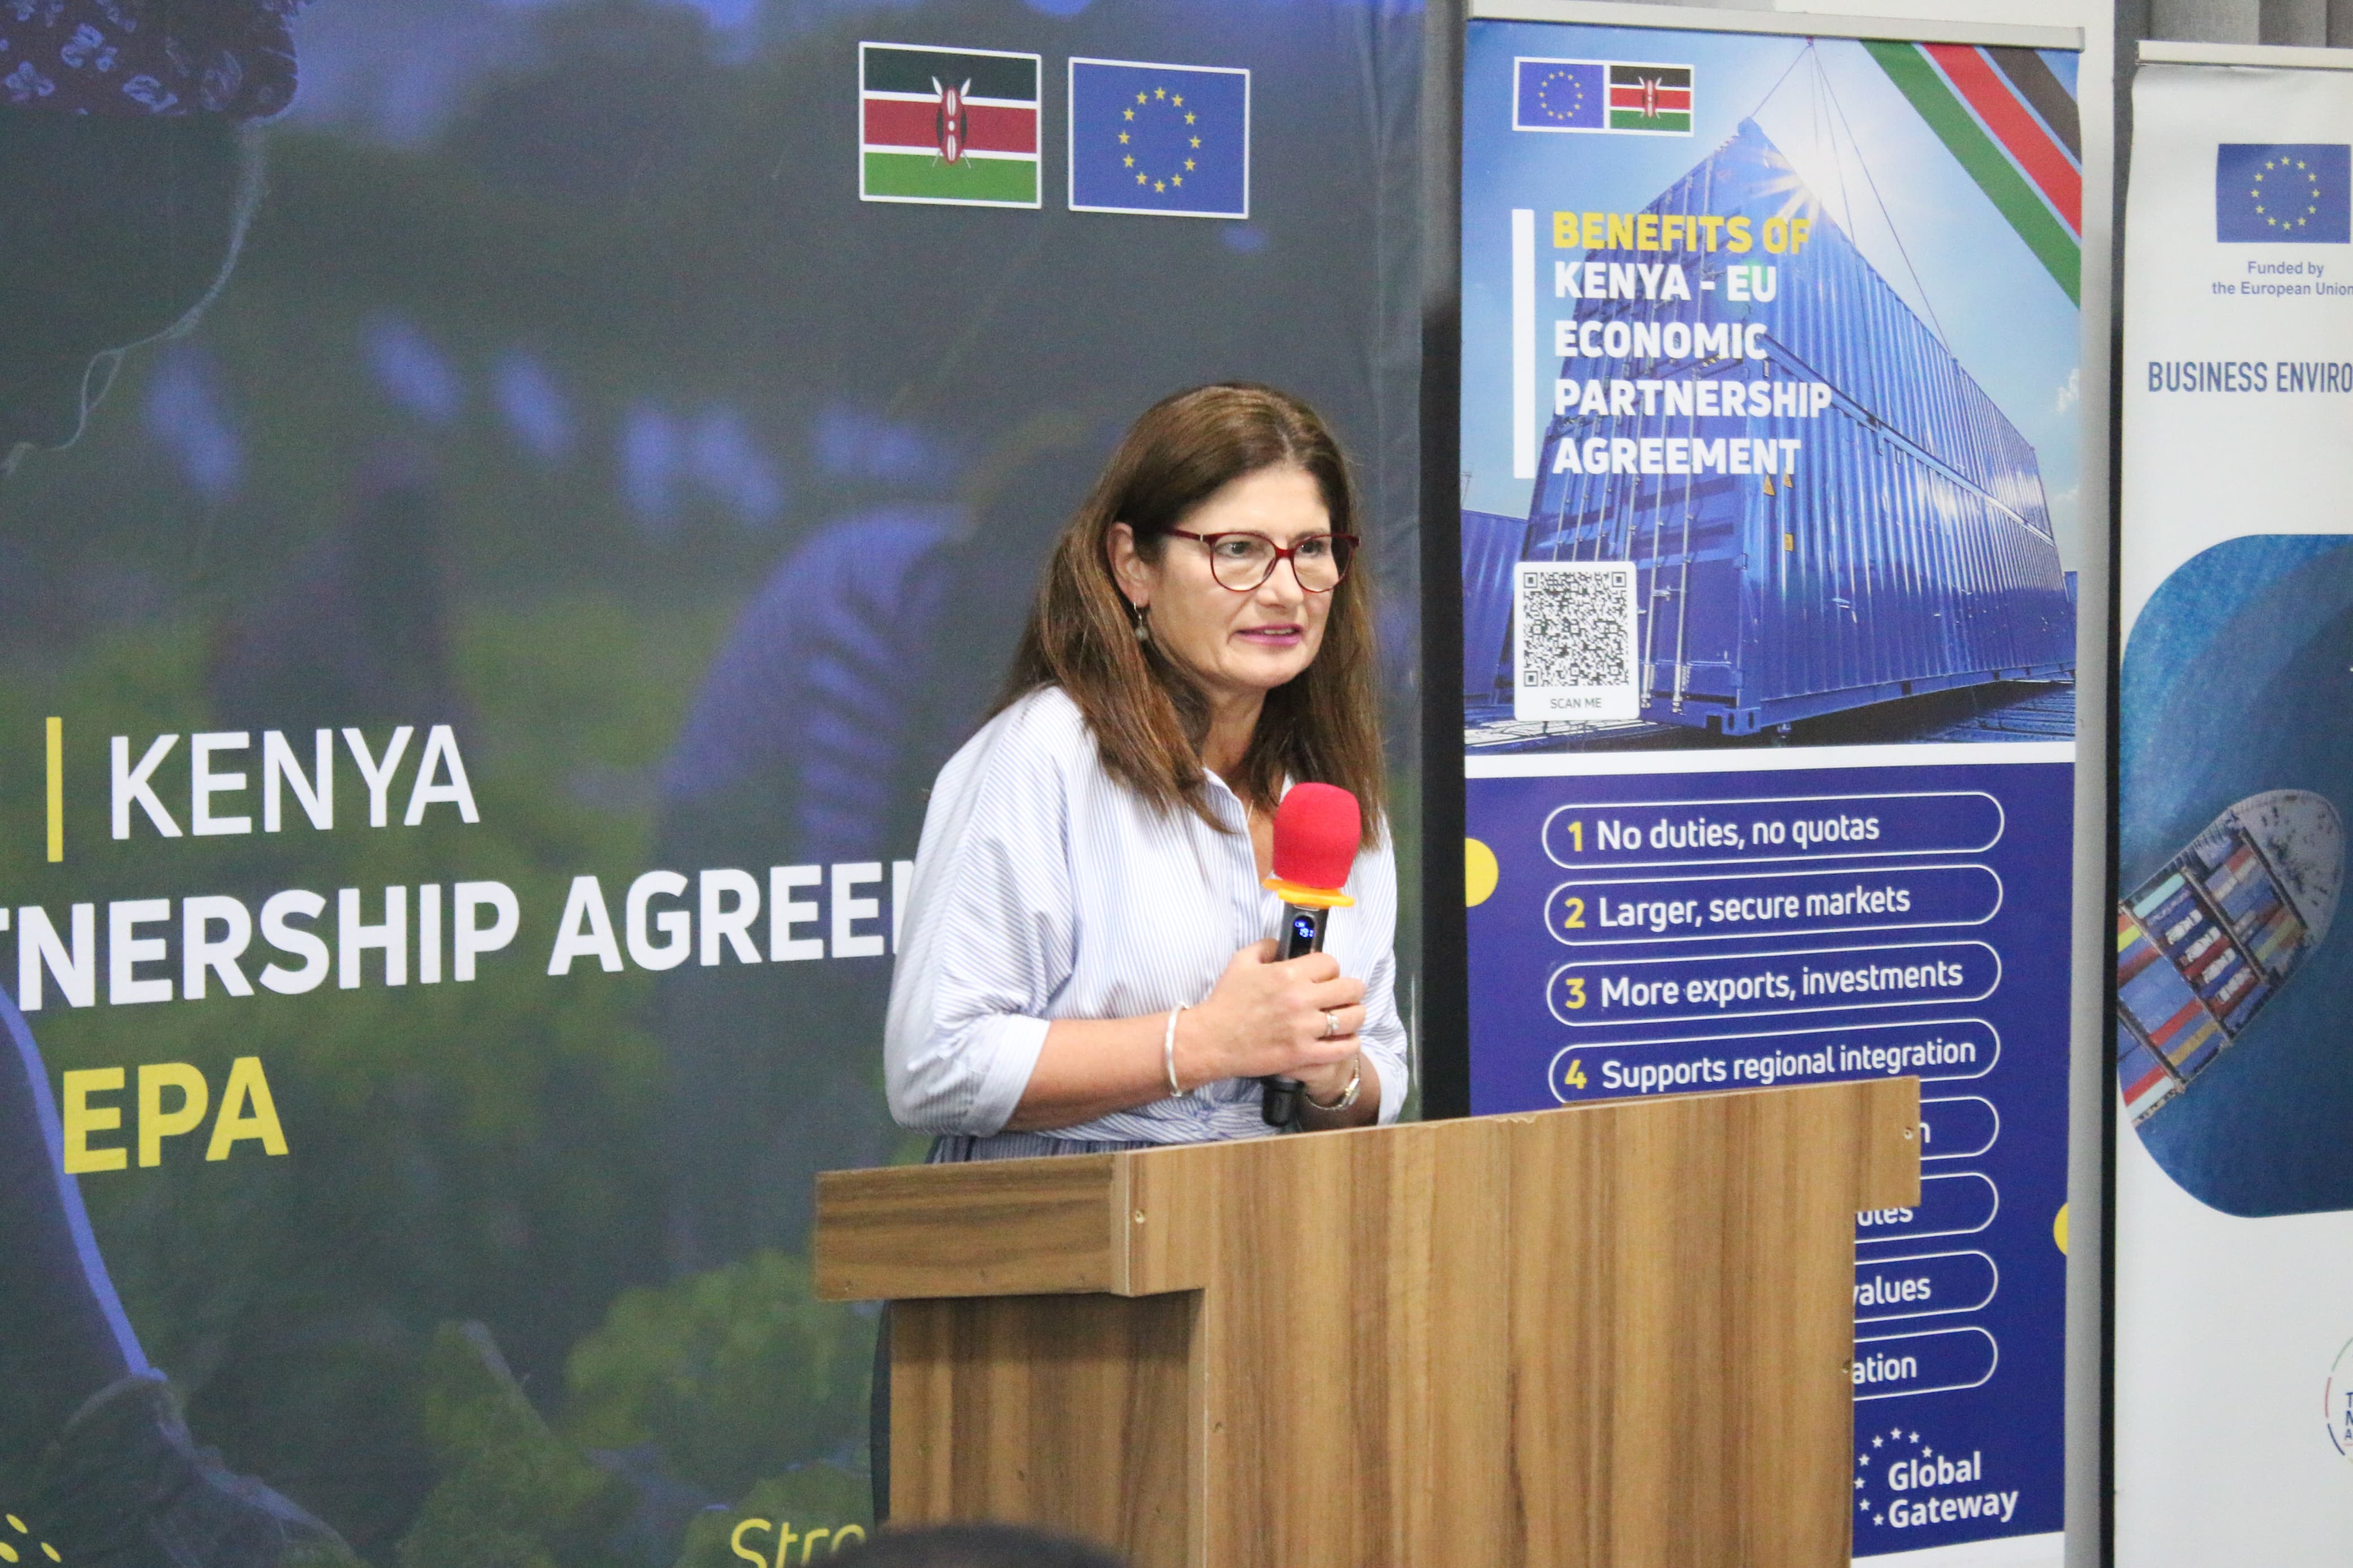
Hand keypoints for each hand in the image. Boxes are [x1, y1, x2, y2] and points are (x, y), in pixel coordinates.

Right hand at [1176, 939, 1364, 1087]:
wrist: (1211, 1040)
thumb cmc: (1225, 1002)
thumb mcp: (1240, 962)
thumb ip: (1265, 946)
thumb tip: (1282, 943)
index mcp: (1287, 973)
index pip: (1331, 964)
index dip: (1330, 970)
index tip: (1325, 977)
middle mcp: (1300, 999)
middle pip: (1351, 988)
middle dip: (1351, 990)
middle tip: (1345, 996)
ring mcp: (1304, 1028)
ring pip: (1353, 1017)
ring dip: (1354, 1015)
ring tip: (1348, 1017)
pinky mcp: (1303, 1054)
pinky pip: (1343, 1048)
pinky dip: (1349, 1043)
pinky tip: (1343, 1039)